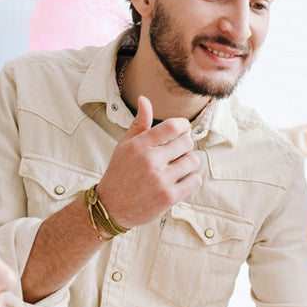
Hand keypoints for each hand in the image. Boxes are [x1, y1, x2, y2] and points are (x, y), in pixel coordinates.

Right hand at [97, 96, 202, 227]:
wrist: (111, 208)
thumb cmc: (120, 173)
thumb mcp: (125, 146)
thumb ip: (139, 124)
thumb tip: (144, 99)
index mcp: (139, 145)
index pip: (173, 126)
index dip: (184, 126)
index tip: (182, 131)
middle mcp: (150, 161)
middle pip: (187, 143)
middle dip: (184, 147)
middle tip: (175, 154)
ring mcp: (160, 180)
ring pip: (193, 161)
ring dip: (189, 164)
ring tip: (176, 168)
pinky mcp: (169, 197)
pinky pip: (194, 180)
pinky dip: (190, 180)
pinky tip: (178, 181)